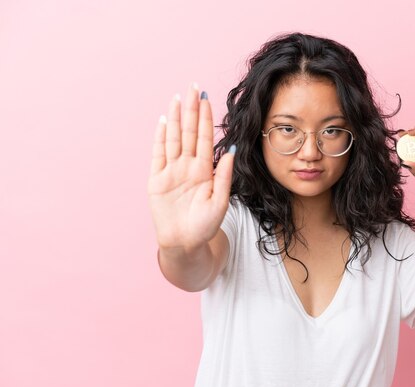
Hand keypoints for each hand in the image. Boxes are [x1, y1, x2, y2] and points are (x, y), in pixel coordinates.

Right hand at [147, 83, 234, 251]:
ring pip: (173, 138)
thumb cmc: (205, 226)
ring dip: (175, 118)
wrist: (185, 244)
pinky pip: (158, 154)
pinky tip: (162, 121)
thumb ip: (224, 175)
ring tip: (178, 98)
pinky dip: (159, 138)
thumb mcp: (221, 200)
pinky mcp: (156, 180)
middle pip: (189, 132)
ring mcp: (171, 171)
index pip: (204, 138)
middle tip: (194, 88)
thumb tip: (230, 149)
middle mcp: (188, 166)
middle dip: (192, 110)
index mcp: (204, 170)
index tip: (207, 99)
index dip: (206, 118)